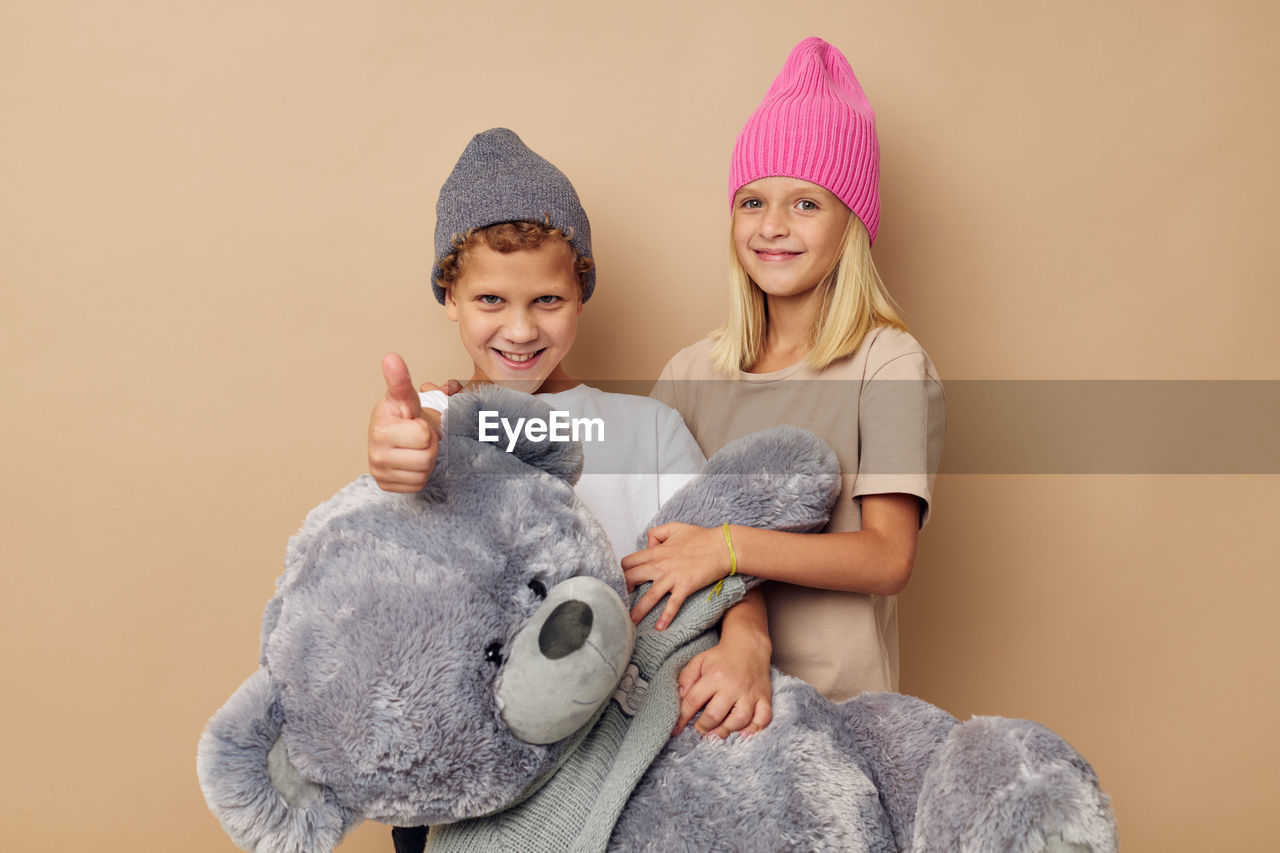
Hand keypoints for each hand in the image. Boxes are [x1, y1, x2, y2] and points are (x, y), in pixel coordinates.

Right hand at [367, 354, 445, 492]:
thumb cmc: (400, 415)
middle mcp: (376, 452)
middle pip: (426, 457)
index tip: (412, 421)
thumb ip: (400, 380)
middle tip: (418, 437)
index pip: (424, 436)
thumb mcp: (404, 397)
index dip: (426, 428)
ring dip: (425, 460)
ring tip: (414, 447)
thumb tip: (391, 358)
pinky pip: (416, 484)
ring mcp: (378, 471)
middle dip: (429, 445)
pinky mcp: (384, 485)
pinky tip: (409, 461)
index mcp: (381, 428)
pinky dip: (418, 474)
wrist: (389, 435)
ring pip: (423, 472)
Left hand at [621, 522, 732, 629]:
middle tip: (621, 600)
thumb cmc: (701, 537)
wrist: (723, 547)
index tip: (621, 581)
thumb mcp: (674, 527)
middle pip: (632, 578)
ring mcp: (672, 577)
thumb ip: (656, 534)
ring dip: (638, 610)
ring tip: (630, 621)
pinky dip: (666, 617)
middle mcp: (660, 565)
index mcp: (656, 551)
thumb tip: (648, 546)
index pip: (628, 562)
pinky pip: (673, 604)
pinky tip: (660, 628)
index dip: (621, 572)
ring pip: (649, 596)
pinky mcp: (685, 586)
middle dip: (623, 590)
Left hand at [672, 628, 771, 738]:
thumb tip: (679, 700)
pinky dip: (754, 729)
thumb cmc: (721, 657)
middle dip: (704, 727)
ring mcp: (750, 693)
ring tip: (716, 733)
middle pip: (715, 714)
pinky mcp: (764, 697)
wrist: (749, 647)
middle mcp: (733, 686)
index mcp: (714, 676)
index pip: (693, 701)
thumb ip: (686, 679)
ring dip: (726, 730)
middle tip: (700, 729)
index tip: (675, 730)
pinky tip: (744, 734)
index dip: (682, 718)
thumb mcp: (699, 661)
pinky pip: (763, 718)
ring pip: (739, 720)